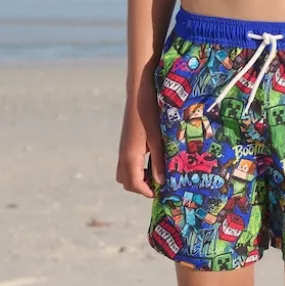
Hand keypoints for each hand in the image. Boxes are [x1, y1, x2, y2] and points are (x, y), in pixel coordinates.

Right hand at [116, 78, 165, 198]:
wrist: (138, 93)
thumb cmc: (150, 114)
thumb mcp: (157, 139)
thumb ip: (158, 162)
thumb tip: (161, 183)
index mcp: (131, 156)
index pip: (134, 184)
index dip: (147, 192)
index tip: (162, 192)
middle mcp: (123, 155)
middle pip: (126, 182)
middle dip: (141, 187)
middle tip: (159, 184)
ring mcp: (122, 149)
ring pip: (124, 173)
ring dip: (137, 178)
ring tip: (155, 173)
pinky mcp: (125, 143)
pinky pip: (126, 164)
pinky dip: (136, 169)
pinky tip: (151, 161)